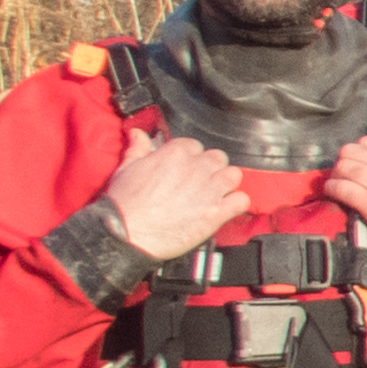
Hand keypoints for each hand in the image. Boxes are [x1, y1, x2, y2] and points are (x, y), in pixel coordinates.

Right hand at [97, 129, 249, 262]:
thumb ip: (137, 148)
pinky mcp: (217, 212)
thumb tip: (138, 134)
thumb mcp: (126, 167)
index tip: (185, 168)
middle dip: (211, 169)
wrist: (128, 232)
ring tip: (215, 193)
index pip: (195, 146)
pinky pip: (242, 201)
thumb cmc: (124, 203)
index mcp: (175, 153)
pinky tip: (226, 208)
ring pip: (234, 175)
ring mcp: (209, 189)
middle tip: (200, 182)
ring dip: (227, 183)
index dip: (191, 158)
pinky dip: (237, 204)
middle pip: (218, 158)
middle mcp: (196, 168)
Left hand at [328, 131, 366, 261]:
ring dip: (336, 175)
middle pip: (350, 151)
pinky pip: (340, 188)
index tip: (359, 162)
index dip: (360, 151)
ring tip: (339, 182)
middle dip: (345, 161)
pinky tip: (333, 192)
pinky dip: (332, 189)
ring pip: (343, 167)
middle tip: (345, 173)